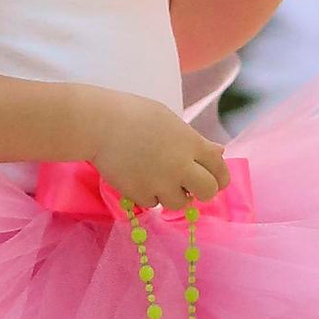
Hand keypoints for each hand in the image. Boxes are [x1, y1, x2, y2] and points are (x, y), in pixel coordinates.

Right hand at [82, 94, 229, 214]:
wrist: (98, 124)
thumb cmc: (134, 114)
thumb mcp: (170, 121)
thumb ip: (194, 140)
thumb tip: (219, 153)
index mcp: (190, 143)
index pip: (220, 168)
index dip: (220, 176)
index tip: (214, 179)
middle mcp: (180, 165)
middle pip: (208, 191)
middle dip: (202, 191)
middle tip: (190, 186)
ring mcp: (160, 182)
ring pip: (179, 203)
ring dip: (173, 194)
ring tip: (159, 179)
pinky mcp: (139, 194)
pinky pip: (152, 203)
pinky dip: (149, 195)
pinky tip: (139, 178)